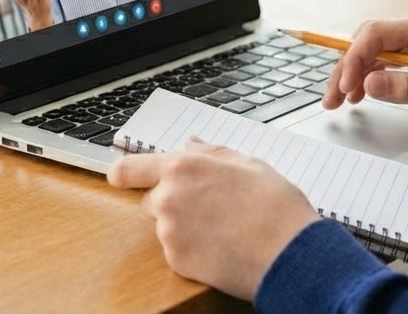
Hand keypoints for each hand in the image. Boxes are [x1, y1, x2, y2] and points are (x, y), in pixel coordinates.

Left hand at [108, 138, 319, 299]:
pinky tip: (221, 243)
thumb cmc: (273, 203)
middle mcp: (169, 198)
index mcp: (184, 167)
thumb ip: (212, 153)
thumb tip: (192, 145)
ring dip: (184, 225)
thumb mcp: (247, 162)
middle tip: (208, 203)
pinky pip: (176, 250)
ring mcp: (170, 233)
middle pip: (153, 198)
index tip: (120, 175)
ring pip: (166, 226)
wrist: (287, 251)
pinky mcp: (177, 263)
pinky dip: (193, 248)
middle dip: (172, 200)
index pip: (129, 169)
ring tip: (222, 225)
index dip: (123, 172)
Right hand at [322, 12, 407, 137]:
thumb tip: (369, 83)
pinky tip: (364, 93)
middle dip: (347, 66)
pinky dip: (373, 73)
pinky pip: (390, 56)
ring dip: (356, 71)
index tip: (344, 88)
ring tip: (341, 101)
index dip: (353, 59)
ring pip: (377, 48)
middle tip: (331, 100)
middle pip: (371, 38)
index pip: (377, 33)